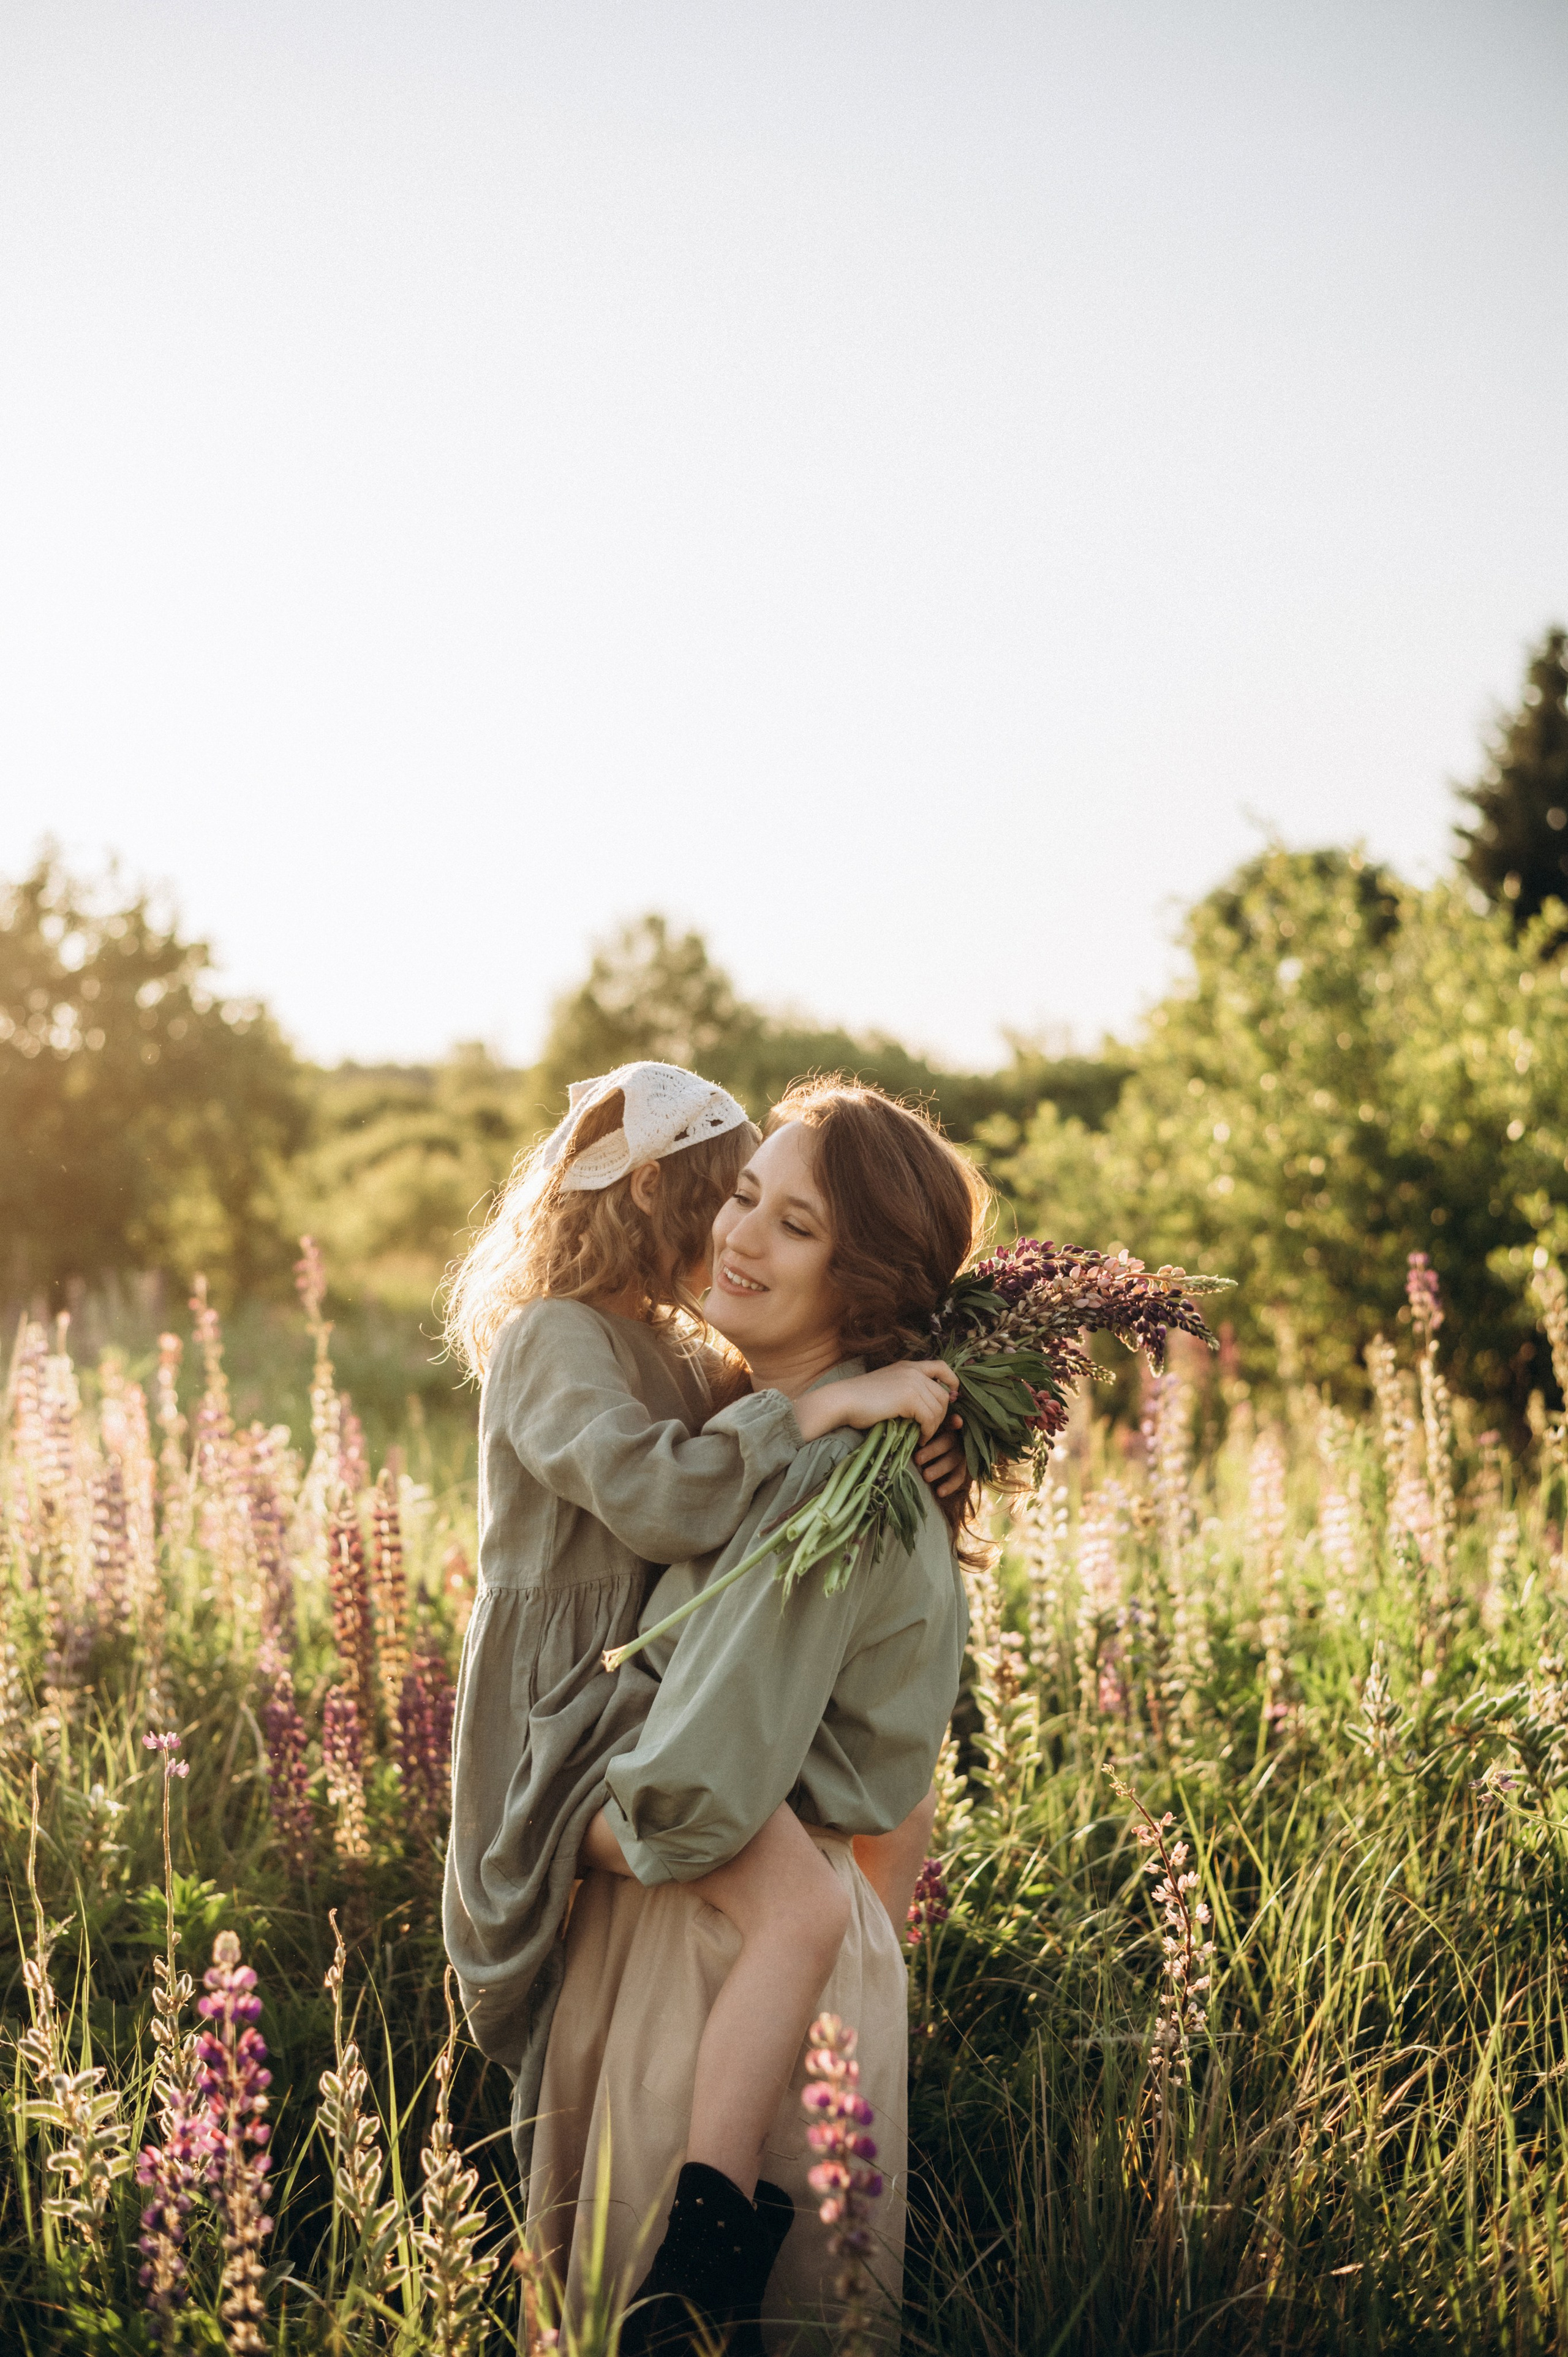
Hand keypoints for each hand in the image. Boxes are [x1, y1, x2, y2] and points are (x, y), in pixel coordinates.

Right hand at [797, 1359, 959, 1443]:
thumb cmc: (860, 1399)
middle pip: (943, 1394)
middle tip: (930, 1429)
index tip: (952, 1398)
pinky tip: (920, 1439)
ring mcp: (912, 1382)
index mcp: (908, 1366)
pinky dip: (928, 1432)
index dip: (952, 1382)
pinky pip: (930, 1418)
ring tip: (923, 1437)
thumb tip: (927, 1405)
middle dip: (942, 1415)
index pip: (942, 1367)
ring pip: (939, 1408)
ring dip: (934, 1427)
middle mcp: (913, 1371)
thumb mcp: (888, 1387)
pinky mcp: (909, 1397)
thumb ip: (907, 1389)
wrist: (843, 1400)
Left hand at [916, 1414, 967, 1497]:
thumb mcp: (917, 1433)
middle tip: (917, 1459)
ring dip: (939, 1469)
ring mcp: (960, 1453)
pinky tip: (939, 1492)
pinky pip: (959, 1477)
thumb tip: (903, 1425)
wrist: (923, 1458)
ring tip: (925, 1476)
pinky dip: (950, 1485)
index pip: (949, 1422)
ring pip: (953, 1460)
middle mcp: (955, 1438)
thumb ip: (915, 1429)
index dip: (953, 1422)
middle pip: (948, 1442)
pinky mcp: (961, 1468)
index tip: (957, 1421)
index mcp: (944, 1426)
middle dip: (932, 1451)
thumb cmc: (917, 1441)